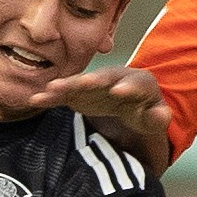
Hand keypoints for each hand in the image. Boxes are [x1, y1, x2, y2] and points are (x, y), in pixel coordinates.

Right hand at [30, 65, 171, 149]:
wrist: (128, 101)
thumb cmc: (144, 109)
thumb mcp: (155, 116)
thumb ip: (158, 118)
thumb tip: (161, 116)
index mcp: (137, 82)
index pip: (134, 83)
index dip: (128, 87)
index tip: (120, 91)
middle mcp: (114, 78)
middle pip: (103, 78)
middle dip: (93, 81)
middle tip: (84, 83)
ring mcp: (94, 84)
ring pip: (79, 84)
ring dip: (66, 85)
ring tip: (51, 89)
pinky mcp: (78, 94)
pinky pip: (64, 94)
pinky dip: (51, 97)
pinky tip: (35, 99)